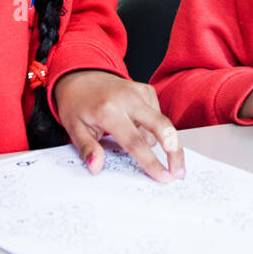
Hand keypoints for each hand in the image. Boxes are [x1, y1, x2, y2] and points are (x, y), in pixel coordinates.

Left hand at [53, 70, 185, 181]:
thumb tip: (96, 167)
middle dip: (175, 151)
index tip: (163, 177)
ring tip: (143, 150)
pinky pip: (158, 115)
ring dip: (161, 142)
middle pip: (162, 127)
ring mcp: (139, 92)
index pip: (134, 141)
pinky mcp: (146, 90)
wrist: (81, 76)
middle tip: (179, 172)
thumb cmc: (77, 103)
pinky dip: (152, 128)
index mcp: (108, 111)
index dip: (151, 162)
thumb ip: (86, 148)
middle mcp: (128, 99)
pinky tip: (137, 128)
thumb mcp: (74, 128)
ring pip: (162, 123)